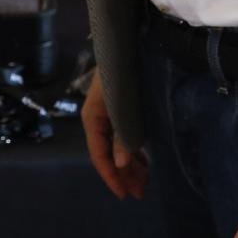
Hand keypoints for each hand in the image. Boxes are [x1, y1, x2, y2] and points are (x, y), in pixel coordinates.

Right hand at [81, 69, 147, 199]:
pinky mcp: (121, 109)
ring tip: (145, 183)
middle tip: (140, 193)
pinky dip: (134, 150)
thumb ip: (123, 135)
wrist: (126, 42)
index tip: (124, 195)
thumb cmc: (124, 74)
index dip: (111, 176)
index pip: (98, 155)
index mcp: (92, 119)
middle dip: (123, 174)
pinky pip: (124, 136)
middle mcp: (98, 119)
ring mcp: (109, 114)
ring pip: (117, 147)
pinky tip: (145, 162)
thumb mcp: (124, 106)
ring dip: (130, 165)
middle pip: (108, 154)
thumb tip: (121, 164)